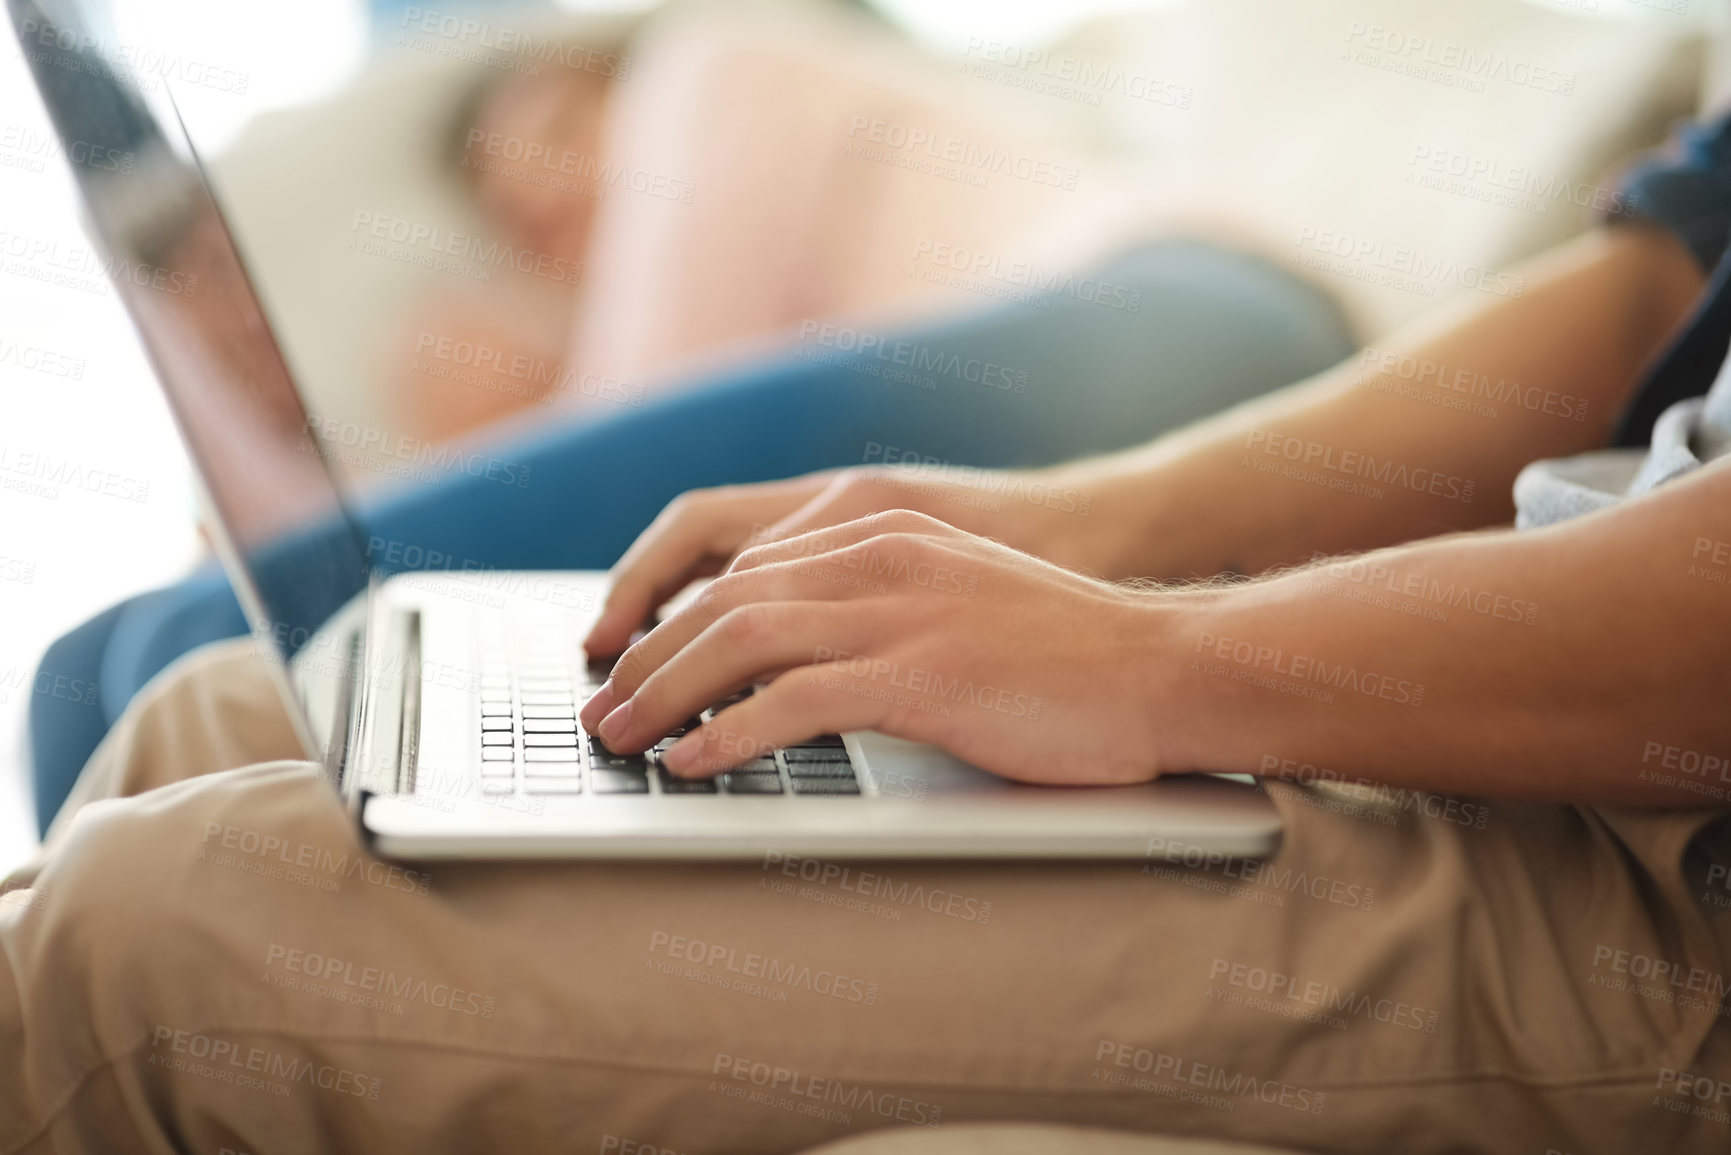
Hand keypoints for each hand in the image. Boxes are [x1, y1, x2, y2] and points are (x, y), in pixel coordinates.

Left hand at [577, 511, 1177, 785]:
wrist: (1167, 666)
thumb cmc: (1069, 653)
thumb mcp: (957, 602)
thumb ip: (878, 609)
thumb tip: (796, 665)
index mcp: (882, 533)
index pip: (740, 566)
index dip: (668, 618)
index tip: (628, 664)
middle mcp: (879, 556)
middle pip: (722, 599)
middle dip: (645, 660)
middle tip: (602, 715)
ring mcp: (900, 610)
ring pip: (739, 640)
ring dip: (664, 694)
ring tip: (622, 743)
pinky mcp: (923, 672)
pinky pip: (794, 700)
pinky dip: (729, 733)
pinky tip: (694, 764)